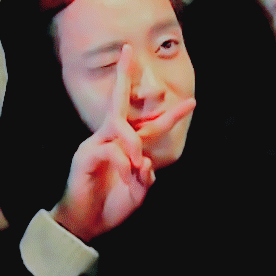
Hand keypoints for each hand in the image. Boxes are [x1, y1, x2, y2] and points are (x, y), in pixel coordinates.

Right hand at [53, 44, 194, 241]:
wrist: (84, 225)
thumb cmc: (110, 206)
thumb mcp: (137, 193)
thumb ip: (145, 177)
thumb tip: (147, 162)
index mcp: (125, 146)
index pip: (148, 124)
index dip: (169, 114)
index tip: (191, 103)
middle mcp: (109, 138)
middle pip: (118, 100)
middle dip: (123, 74)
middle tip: (129, 49)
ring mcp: (94, 144)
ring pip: (119, 127)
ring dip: (134, 145)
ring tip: (138, 165)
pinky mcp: (85, 155)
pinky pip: (111, 150)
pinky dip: (123, 163)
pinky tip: (126, 175)